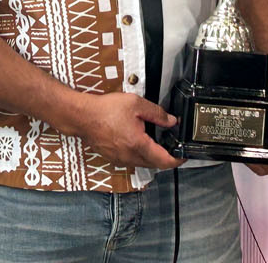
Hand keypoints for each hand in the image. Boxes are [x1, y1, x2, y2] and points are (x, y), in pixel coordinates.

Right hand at [68, 92, 184, 169]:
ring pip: (143, 163)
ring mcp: (120, 159)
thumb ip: (157, 113)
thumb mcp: (136, 104)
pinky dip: (139, 155)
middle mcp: (129, 156)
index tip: (184, 155)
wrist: (82, 116)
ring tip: (155, 141)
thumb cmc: (105, 110)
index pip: (164, 161)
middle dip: (166, 157)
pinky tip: (137, 141)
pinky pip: (131, 161)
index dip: (178, 160)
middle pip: (155, 164)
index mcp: (138, 145)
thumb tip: (171, 121)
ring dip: (152, 156)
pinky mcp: (113, 158)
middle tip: (172, 144)